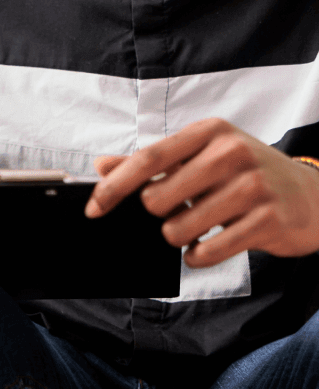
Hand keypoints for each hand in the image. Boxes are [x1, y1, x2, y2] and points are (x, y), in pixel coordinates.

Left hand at [86, 118, 318, 267]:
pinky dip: (197, 256)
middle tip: (175, 214)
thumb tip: (102, 166)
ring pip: (180, 228)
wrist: (312, 196)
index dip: (114, 187)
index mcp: (209, 132)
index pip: (147, 159)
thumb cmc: (247, 173)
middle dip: (156, 217)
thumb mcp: (202, 157)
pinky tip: (203, 248)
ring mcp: (253, 186)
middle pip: (158, 199)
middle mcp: (231, 153)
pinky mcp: (268, 220)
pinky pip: (209, 251)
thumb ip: (152, 163)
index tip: (93, 208)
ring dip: (178, 238)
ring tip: (194, 230)